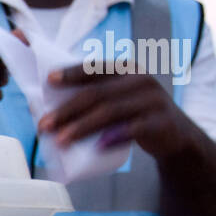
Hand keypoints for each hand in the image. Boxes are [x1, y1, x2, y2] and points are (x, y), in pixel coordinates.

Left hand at [38, 63, 185, 159]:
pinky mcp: (161, 123)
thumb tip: (41, 106)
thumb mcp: (116, 99)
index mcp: (125, 69)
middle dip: (66, 110)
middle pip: (97, 94)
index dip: (71, 73)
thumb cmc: (132, 115)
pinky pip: (134, 130)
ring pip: (111, 112)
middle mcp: (140, 80)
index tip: (48, 81)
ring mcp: (153, 100)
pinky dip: (113, 138)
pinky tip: (96, 147)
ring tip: (60, 140)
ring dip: (82, 127)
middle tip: (43, 125)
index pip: (94, 68)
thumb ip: (90, 97)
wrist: (174, 135)